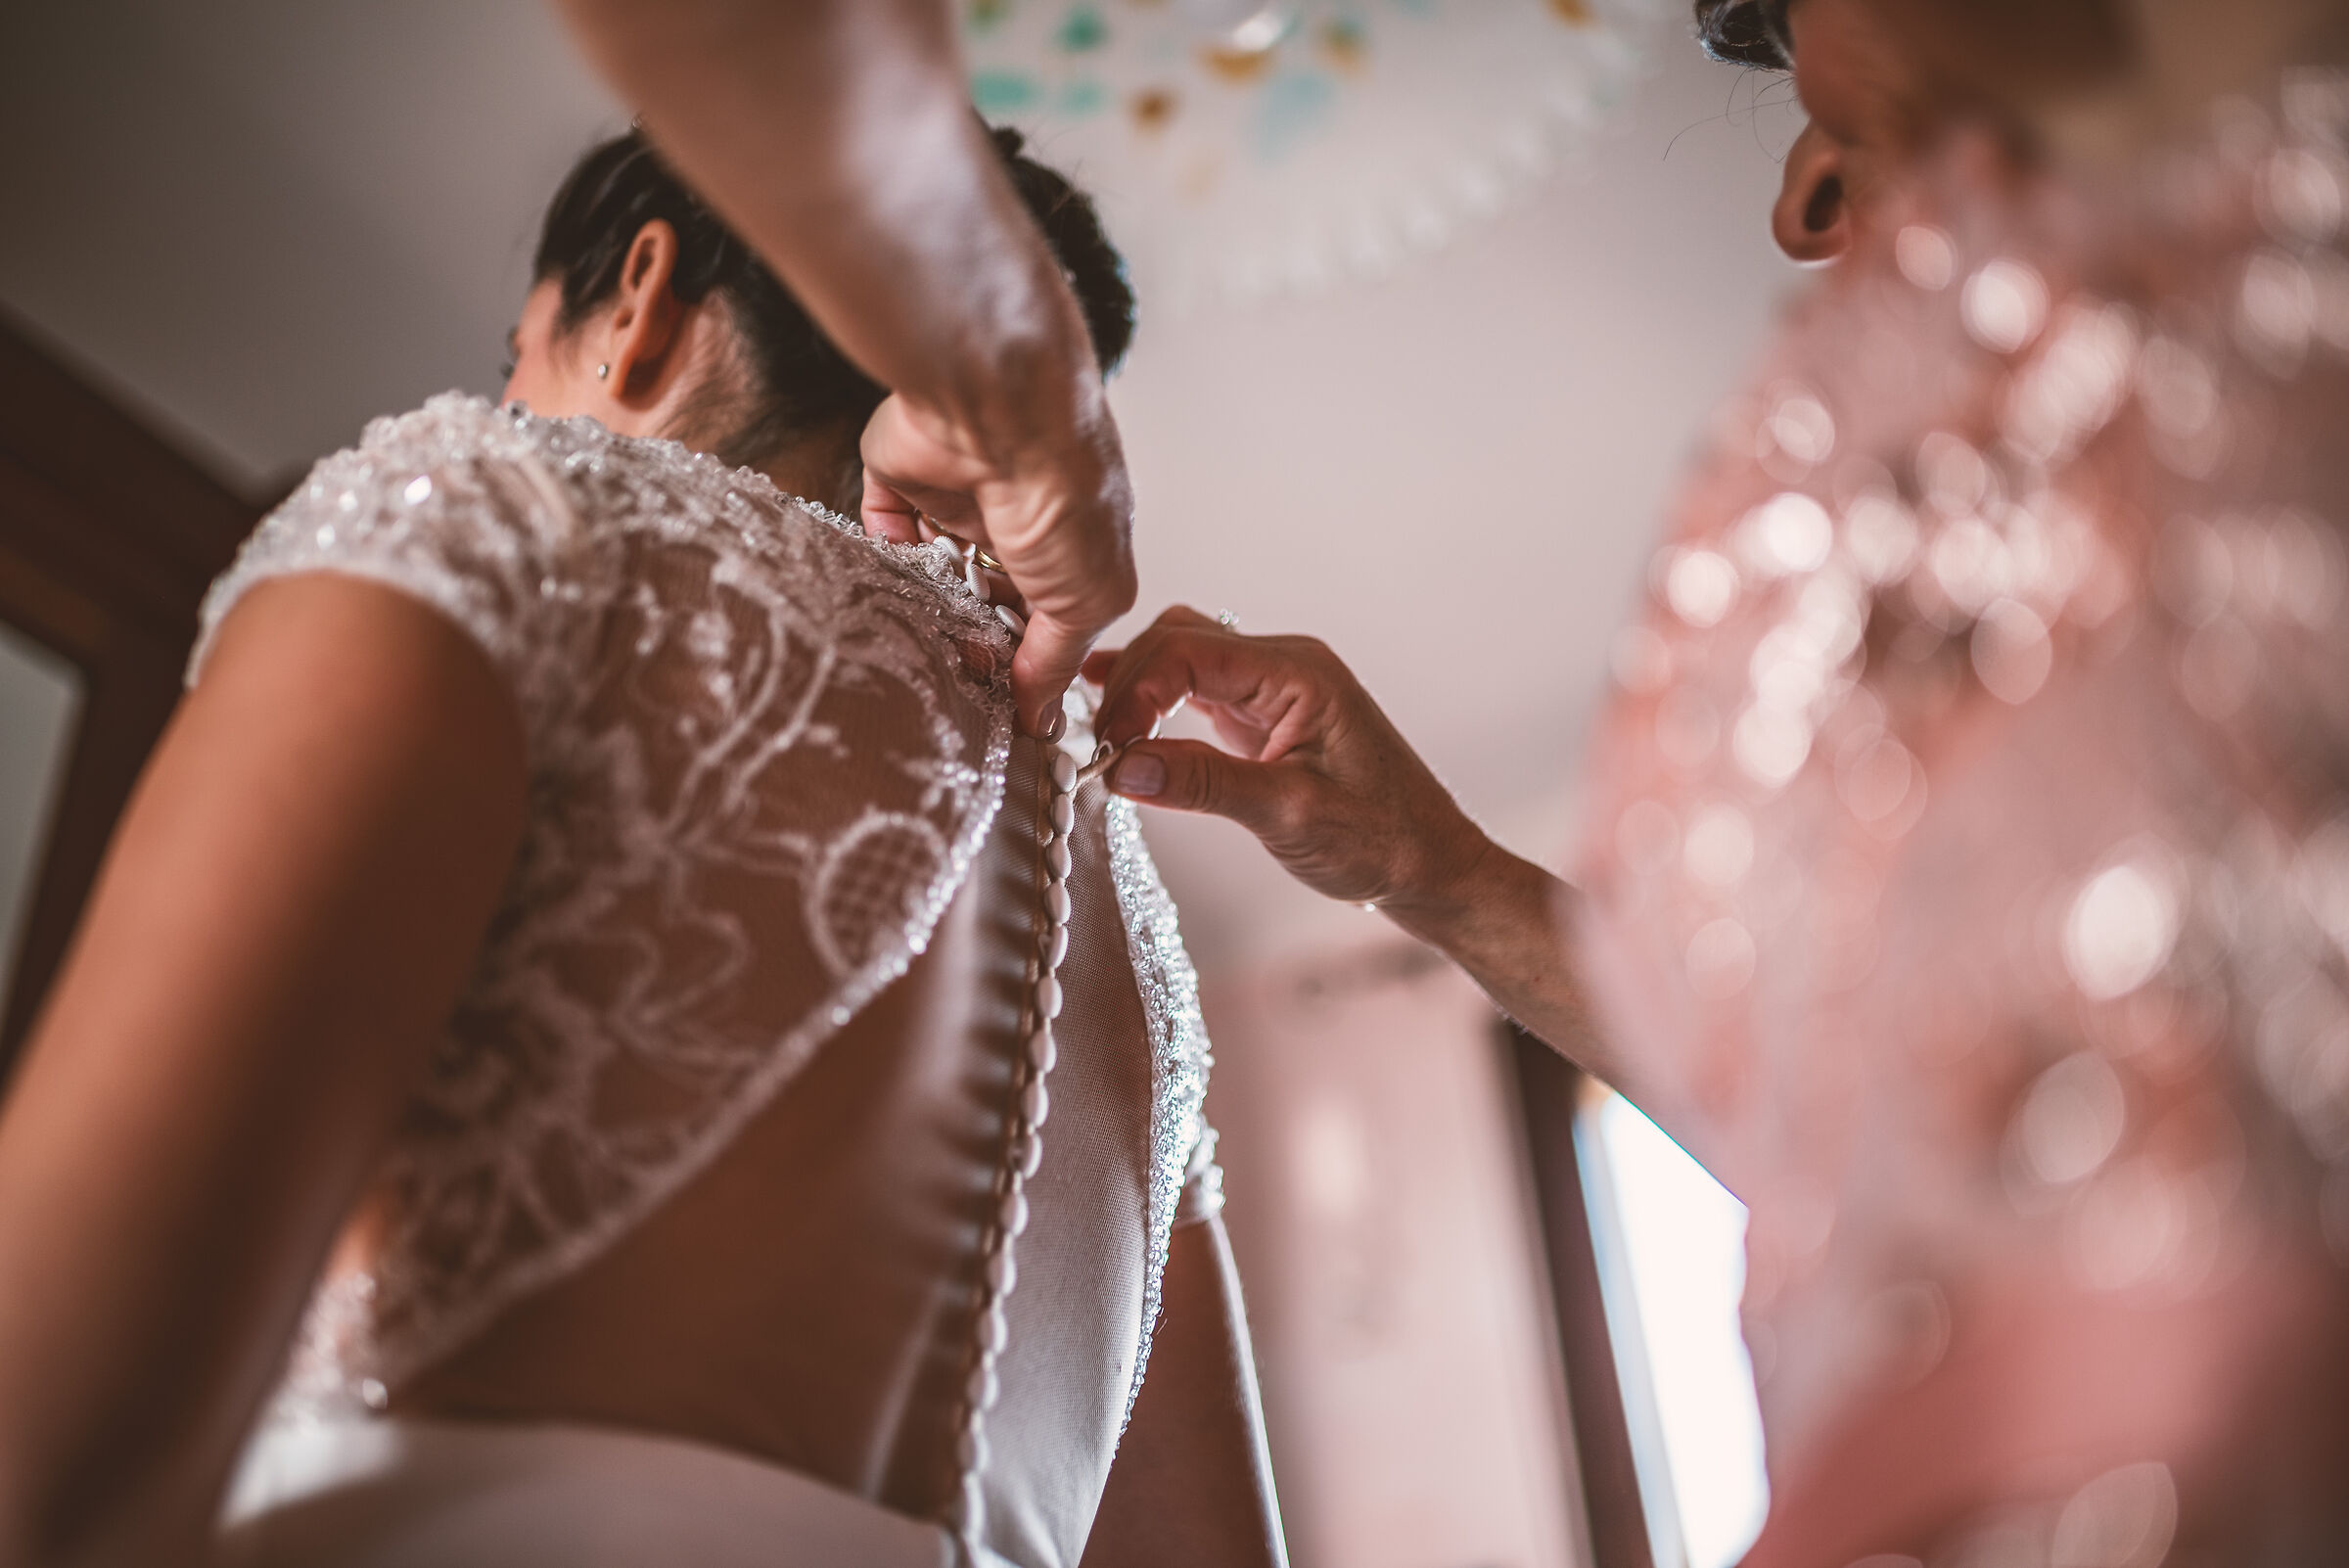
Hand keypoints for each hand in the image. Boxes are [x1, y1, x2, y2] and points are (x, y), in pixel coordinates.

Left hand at [865, 393, 1135, 739]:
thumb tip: (1041, 719)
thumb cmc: (1066, 495)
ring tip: (922, 646)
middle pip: (983, 599)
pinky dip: (885, 563)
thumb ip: (1059, 660)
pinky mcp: (903, 478)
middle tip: (959, 682)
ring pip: (934, 572)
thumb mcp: (1088, 599)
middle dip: (971, 642)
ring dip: (929, 609)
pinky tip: (889, 593)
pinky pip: (885, 531)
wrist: (998, 418)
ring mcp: (957, 495)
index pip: (1043, 617)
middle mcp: (1015, 517)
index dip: (1024, 662)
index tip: (1005, 706)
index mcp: (1073, 542)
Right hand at [1085, 607, 1496, 919]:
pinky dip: (1156, 706)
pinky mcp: (1264, 716)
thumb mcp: (1289, 815)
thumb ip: (1205, 783)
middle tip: (1096, 744)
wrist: (1430, 865)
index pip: (1189, 650)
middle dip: (1127, 683)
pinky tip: (1122, 725)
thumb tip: (1124, 766)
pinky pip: (1197, 690)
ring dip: (1136, 688)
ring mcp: (1274, 689)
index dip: (1134, 689)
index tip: (1106, 744)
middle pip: (1178, 640)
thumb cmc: (1380, 841)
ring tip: (1100, 733)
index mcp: (1298, 673)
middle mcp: (1285, 666)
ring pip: (1183, 659)